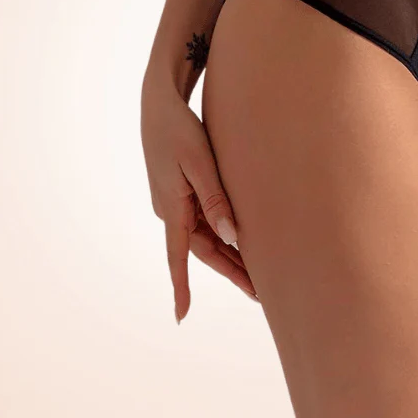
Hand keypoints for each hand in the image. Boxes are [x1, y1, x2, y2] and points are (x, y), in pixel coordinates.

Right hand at [141, 65, 258, 322]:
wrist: (158, 102)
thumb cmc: (179, 129)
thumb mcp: (199, 163)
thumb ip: (215, 200)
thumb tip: (232, 237)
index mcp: (172, 208)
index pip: (179, 257)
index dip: (181, 287)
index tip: (181, 315)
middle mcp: (171, 209)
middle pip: (203, 250)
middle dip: (230, 271)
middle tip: (259, 293)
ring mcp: (175, 200)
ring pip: (205, 235)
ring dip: (229, 253)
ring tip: (258, 271)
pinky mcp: (181, 189)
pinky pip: (203, 219)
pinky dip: (222, 232)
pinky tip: (238, 237)